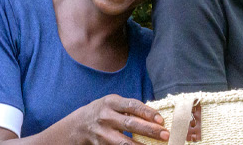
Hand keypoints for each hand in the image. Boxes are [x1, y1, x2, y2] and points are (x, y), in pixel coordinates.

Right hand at [53, 94, 170, 144]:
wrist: (77, 126)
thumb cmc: (102, 112)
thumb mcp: (112, 104)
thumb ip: (129, 108)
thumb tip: (155, 117)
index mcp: (111, 102)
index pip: (132, 106)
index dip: (148, 113)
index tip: (161, 119)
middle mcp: (105, 117)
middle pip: (130, 124)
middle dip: (150, 130)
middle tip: (165, 135)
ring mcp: (101, 133)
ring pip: (124, 142)